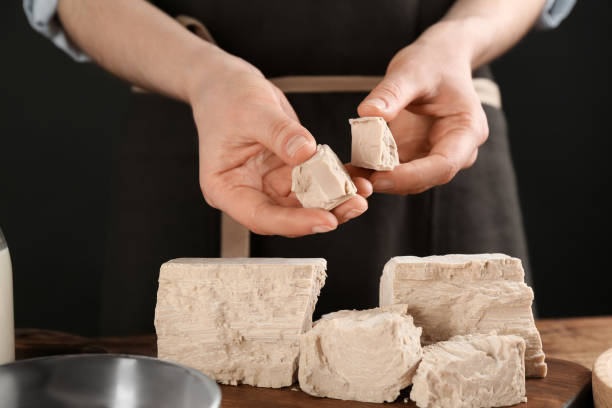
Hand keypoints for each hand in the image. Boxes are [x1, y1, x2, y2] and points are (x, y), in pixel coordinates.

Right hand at [189, 55, 370, 236]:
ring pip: (304, 205)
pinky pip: (314, 184)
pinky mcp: (288, 174)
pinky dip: (335, 182)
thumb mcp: (252, 111)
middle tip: (355, 205)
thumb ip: (280, 134)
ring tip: (362, 193)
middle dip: (323, 214)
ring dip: (334, 202)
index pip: (261, 216)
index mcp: (225, 188)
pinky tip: (355, 177)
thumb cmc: (227, 98)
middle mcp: (248, 193)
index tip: (325, 219)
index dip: (294, 222)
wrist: (227, 84)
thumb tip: (307, 153)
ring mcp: (269, 185)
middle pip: (287, 216)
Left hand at [356, 22, 488, 193]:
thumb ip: (391, 93)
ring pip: (409, 181)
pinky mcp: (415, 156)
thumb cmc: (432, 63)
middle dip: (392, 183)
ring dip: (379, 181)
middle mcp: (456, 150)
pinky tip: (351, 170)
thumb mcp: (411, 71)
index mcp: (467, 130)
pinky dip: (373, 172)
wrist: (437, 61)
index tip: (380, 176)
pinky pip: (395, 171)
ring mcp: (435, 156)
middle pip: (426, 178)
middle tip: (358, 183)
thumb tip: (368, 113)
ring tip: (350, 178)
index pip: (444, 164)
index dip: (412, 176)